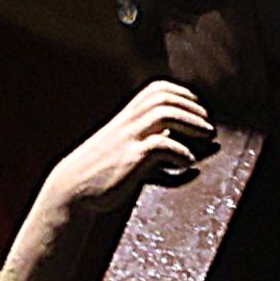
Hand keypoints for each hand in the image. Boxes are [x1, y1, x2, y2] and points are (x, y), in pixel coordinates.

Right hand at [38, 79, 213, 224]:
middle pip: (164, 97)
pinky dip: (181, 152)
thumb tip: (174, 137)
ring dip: (192, 122)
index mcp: (125, 118)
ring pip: (164, 113)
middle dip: (193, 107)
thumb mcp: (121, 147)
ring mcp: (128, 139)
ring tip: (207, 135)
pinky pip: (161, 146)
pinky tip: (188, 163)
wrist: (71, 190)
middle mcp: (127, 123)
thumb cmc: (99, 173)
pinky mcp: (130, 160)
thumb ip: (144, 138)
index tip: (198, 107)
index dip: (183, 94)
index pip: (157, 90)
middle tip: (208, 124)